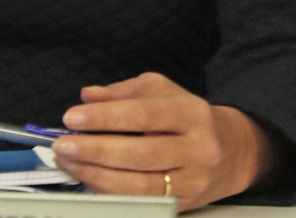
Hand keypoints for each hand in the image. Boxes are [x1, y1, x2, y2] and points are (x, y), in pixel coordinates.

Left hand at [52, 72, 272, 210]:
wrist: (232, 153)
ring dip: (96, 175)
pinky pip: (141, 203)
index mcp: (194, 113)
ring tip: (69, 163)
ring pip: (139, 185)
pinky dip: (110, 192)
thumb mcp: (165, 93)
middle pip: (141, 153)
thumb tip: (88, 96)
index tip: (73, 117)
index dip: (107, 116)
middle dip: (96, 149)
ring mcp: (192, 181)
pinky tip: (89, 180)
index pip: (146, 114)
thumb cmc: (189, 120)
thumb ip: (126, 92)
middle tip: (63, 145)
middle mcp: (198, 149)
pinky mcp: (183, 205)